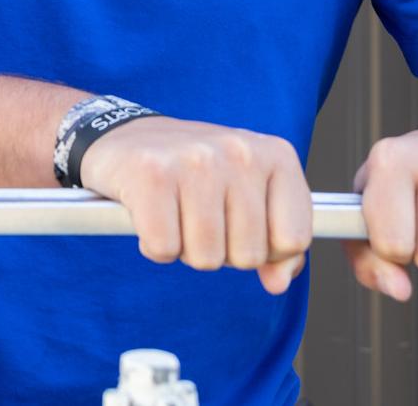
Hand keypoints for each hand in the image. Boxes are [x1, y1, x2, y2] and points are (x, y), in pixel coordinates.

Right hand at [79, 115, 311, 293]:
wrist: (123, 135)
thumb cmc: (193, 173)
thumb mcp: (247, 196)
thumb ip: (276, 241)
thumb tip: (278, 282)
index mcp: (275, 155)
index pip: (294, 239)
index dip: (267, 251)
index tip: (242, 230)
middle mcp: (239, 151)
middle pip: (248, 255)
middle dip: (221, 251)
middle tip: (200, 218)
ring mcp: (195, 160)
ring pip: (206, 257)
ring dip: (185, 249)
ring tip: (175, 215)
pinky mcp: (151, 174)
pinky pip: (164, 248)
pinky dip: (154, 245)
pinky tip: (150, 216)